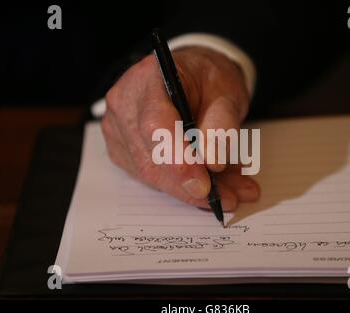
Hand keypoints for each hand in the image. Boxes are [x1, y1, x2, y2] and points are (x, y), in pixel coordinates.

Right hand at [102, 46, 259, 210]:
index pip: (155, 125)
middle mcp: (124, 104)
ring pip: (152, 174)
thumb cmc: (208, 80)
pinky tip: (212, 186)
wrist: (193, 77)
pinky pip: (151, 177)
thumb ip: (221, 126)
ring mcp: (119, 130)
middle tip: (231, 198)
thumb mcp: (227, 94)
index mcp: (148, 78)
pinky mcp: (124, 150)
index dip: (178, 160)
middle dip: (192, 186)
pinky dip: (183, 187)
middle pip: (151, 158)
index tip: (205, 186)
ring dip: (192, 190)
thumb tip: (212, 164)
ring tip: (231, 192)